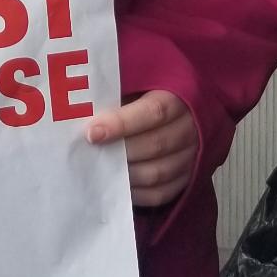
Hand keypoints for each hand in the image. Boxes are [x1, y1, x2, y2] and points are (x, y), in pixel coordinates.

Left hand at [85, 89, 197, 208]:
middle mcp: (190, 128)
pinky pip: (162, 193)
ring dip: (126, 173)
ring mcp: (193, 156)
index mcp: (179, 97)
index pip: (154, 112)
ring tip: (100, 169)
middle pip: (155, 145)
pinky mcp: (188, 178)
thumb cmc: (147, 92)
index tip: (92, 133)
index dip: (122, 123)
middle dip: (119, 151)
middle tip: (90, 154)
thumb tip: (84, 108)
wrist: (180, 109)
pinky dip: (137, 193)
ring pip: (158, 172)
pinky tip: (117, 185)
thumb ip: (118, 93)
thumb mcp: (138, 83)